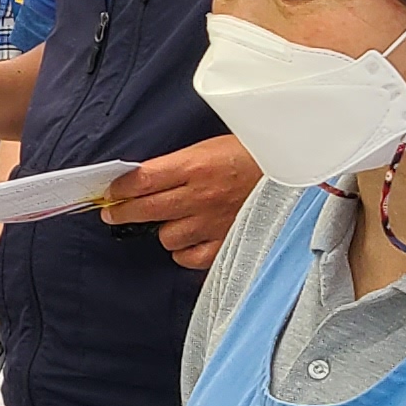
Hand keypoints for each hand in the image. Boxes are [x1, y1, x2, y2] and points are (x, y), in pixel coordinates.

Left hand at [99, 135, 259, 268]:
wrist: (294, 174)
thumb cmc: (255, 156)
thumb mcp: (212, 147)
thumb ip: (179, 165)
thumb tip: (143, 180)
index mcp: (196, 165)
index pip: (141, 181)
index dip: (119, 189)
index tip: (110, 192)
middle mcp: (201, 196)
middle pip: (144, 210)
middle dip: (121, 211)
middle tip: (114, 212)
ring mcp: (213, 223)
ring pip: (166, 237)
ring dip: (164, 230)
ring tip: (171, 221)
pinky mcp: (226, 244)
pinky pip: (189, 257)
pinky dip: (185, 251)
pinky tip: (190, 239)